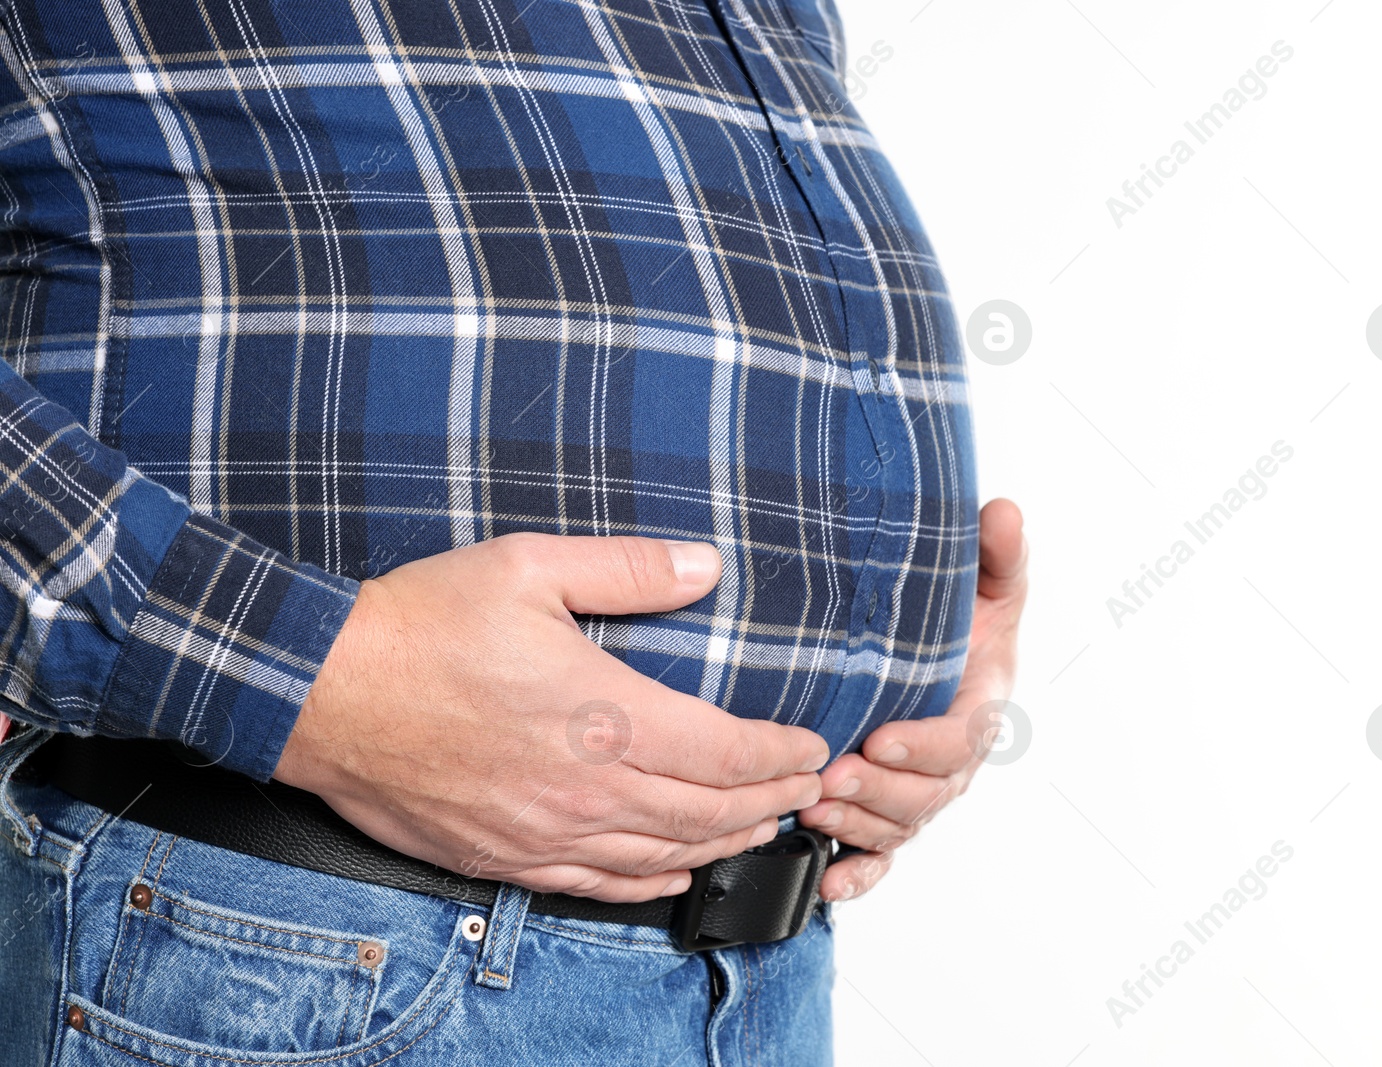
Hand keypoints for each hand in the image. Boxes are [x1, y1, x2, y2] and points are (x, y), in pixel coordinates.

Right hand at [274, 533, 828, 903]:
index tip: (811, 746)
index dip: (781, 754)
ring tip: (763, 826)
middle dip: (771, 800)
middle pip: (710, 812)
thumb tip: (705, 565)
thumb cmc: (420, 626)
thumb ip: (628, 569)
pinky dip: (654, 881)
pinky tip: (677, 872)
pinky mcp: (506, 856)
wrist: (322, 691)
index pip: (727, 752)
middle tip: (807, 789)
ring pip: (664, 855)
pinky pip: (599, 886)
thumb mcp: (531, 567)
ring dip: (726, 842)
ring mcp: (546, 831)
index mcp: (604, 716)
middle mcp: (586, 788)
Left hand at [798, 498, 1027, 900]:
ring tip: (814, 809)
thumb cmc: (959, 619)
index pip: (958, 740)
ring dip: (857, 824)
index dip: (922, 744)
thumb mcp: (985, 581)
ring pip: (895, 825)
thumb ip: (997, 551)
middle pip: (924, 795)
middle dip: (879, 790)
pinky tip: (827, 881)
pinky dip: (857, 873)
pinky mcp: (887, 813)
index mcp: (978, 709)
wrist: (932, 651)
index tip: (881, 735)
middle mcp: (949, 761)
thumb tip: (1002, 512)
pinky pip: (878, 856)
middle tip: (832, 778)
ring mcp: (917, 791)